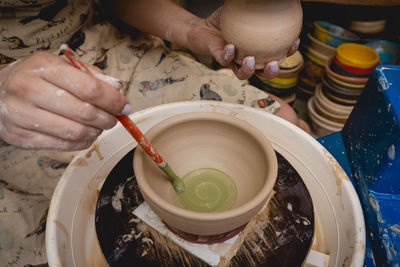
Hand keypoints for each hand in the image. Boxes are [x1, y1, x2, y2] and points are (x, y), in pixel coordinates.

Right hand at [0, 51, 129, 150]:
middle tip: (114, 118)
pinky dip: (82, 143)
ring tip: (99, 126)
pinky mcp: (20, 137)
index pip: (89, 87)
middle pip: (84, 112)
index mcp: (43, 67)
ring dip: (96, 132)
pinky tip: (85, 135)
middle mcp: (29, 89)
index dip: (113, 100)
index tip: (124, 106)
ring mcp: (21, 115)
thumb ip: (91, 75)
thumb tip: (118, 87)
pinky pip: (63, 146)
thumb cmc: (35, 78)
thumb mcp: (60, 66)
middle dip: (108, 118)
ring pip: (75, 132)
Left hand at [186, 8, 299, 79]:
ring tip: (250, 60)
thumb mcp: (245, 10)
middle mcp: (247, 59)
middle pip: (263, 72)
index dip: (289, 52)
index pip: (278, 54)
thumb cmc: (226, 19)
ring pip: (243, 73)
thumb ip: (258, 7)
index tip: (294, 42)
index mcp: (258, 50)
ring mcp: (234, 62)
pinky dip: (228, 55)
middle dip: (271, 72)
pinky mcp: (219, 59)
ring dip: (248, 70)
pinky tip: (231, 47)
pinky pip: (225, 60)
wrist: (203, 27)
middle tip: (273, 64)